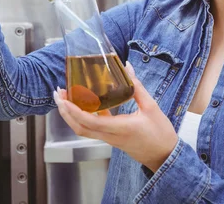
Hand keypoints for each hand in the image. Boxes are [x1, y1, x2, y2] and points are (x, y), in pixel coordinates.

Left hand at [53, 62, 178, 172]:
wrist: (165, 156)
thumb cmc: (160, 133)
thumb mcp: (151, 107)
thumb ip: (137, 87)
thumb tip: (127, 67)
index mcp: (120, 128)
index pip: (90, 121)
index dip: (74, 110)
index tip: (64, 99)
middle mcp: (110, 136)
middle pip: (80, 128)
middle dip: (65, 112)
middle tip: (58, 95)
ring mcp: (110, 139)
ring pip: (84, 130)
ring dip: (72, 115)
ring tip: (66, 97)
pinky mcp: (111, 139)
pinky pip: (93, 129)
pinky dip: (85, 117)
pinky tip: (86, 103)